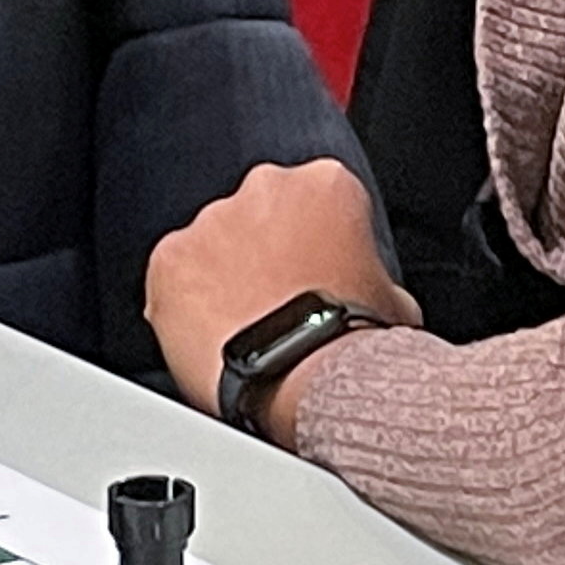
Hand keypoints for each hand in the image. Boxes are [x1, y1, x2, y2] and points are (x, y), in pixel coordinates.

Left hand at [144, 160, 418, 442]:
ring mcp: (210, 221)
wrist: (305, 380)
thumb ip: (377, 278)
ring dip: (223, 274)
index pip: (316, 198)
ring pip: (212, 242)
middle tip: (275, 298)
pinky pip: (172, 276)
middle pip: (258, 212)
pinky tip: (211, 336)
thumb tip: (378, 296)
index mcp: (326, 184)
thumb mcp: (395, 301)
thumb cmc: (352, 342)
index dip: (314, 240)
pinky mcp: (169, 259)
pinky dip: (184, 302)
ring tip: (244, 326)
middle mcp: (264, 188)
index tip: (312, 271)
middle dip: (263, 249)